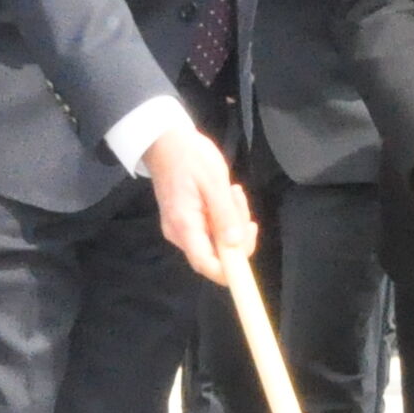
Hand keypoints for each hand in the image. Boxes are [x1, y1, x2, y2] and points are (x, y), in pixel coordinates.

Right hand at [143, 122, 256, 283]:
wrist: (164, 141)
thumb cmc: (189, 156)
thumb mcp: (213, 181)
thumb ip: (224, 215)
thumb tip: (235, 245)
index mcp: (184, 225)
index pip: (206, 264)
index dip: (229, 271)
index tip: (248, 255)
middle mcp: (180, 234)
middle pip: (216, 254)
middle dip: (237, 234)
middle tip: (238, 200)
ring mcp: (183, 229)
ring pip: (217, 241)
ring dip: (232, 221)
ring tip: (232, 191)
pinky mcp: (187, 222)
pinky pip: (212, 230)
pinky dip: (224, 218)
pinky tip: (225, 196)